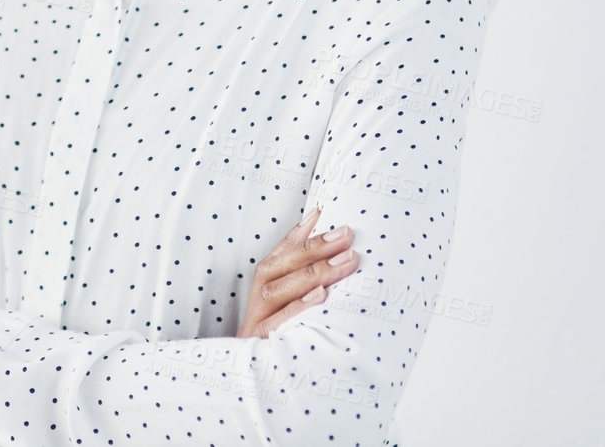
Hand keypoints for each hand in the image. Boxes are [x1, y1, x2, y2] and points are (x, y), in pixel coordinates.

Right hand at [236, 206, 359, 337]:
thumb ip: (302, 275)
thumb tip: (326, 234)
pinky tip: (322, 296)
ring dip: (314, 274)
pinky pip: (278, 325)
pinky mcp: (260, 348)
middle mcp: (255, 306)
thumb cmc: (284, 344)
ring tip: (347, 260)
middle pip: (277, 269)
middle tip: (348, 237)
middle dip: (314, 250)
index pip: (277, 256)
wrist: (261, 391)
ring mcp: (256, 327)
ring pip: (278, 292)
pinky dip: (299, 308)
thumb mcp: (292, 309)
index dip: (297, 235)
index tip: (324, 212)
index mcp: (262, 293)